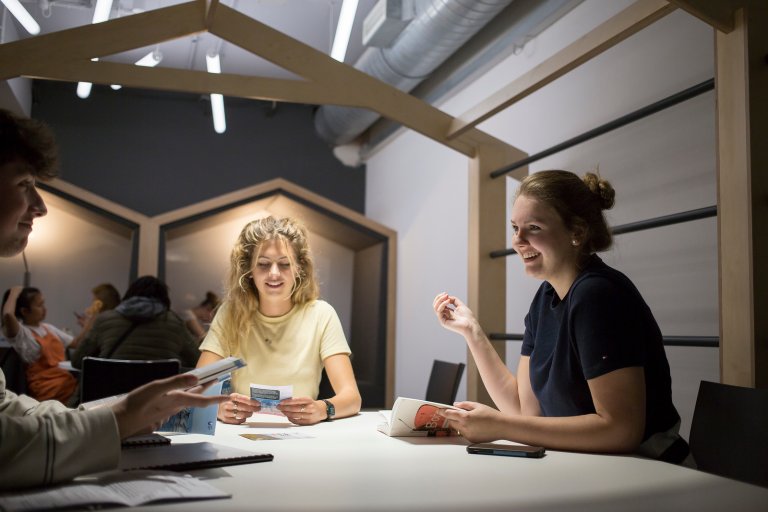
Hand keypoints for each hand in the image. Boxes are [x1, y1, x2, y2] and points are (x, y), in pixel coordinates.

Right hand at [111, 374, 226, 438]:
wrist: (120, 421)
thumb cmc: (137, 404)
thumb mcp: (156, 388)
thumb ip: (176, 382)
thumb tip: (196, 378)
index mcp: (177, 400)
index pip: (202, 400)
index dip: (217, 398)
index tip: (230, 397)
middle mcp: (176, 406)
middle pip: (197, 398)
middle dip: (209, 390)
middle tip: (218, 380)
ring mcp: (168, 409)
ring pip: (188, 399)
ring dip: (198, 391)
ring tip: (205, 382)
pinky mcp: (161, 409)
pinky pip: (179, 401)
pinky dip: (186, 394)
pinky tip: (183, 393)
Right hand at [217, 393, 260, 423]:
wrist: (216, 408)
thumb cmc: (229, 403)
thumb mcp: (235, 398)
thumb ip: (244, 399)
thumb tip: (256, 403)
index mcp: (231, 397)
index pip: (242, 398)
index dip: (251, 401)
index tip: (258, 403)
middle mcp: (227, 404)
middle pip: (242, 407)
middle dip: (252, 408)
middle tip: (258, 409)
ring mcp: (225, 412)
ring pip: (240, 414)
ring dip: (248, 414)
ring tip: (251, 413)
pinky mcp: (225, 419)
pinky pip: (236, 421)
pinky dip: (242, 419)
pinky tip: (244, 418)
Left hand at [277, 397, 323, 424]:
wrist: (323, 410)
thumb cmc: (311, 404)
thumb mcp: (307, 400)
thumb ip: (298, 401)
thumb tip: (285, 402)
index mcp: (309, 400)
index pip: (297, 400)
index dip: (288, 401)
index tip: (281, 402)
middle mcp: (310, 408)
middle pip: (295, 409)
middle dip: (285, 408)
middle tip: (278, 407)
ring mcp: (310, 415)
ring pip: (295, 415)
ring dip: (287, 413)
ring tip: (282, 411)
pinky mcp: (309, 422)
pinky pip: (298, 421)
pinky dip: (291, 419)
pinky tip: (287, 416)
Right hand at [433, 292, 479, 337]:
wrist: (471, 325)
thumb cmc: (467, 317)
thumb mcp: (460, 305)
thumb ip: (453, 300)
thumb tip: (446, 297)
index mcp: (448, 312)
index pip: (439, 304)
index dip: (441, 298)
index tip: (446, 293)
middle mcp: (444, 315)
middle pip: (435, 305)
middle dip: (439, 298)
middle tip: (445, 294)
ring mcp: (443, 319)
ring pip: (435, 307)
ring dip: (440, 300)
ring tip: (447, 297)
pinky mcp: (443, 321)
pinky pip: (439, 311)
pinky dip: (442, 304)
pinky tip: (448, 301)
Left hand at [439, 401, 503, 442]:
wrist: (502, 427)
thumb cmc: (491, 415)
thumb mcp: (477, 406)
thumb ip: (464, 405)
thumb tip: (455, 405)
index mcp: (465, 417)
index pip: (449, 414)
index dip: (443, 412)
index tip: (438, 410)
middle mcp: (465, 427)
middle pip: (451, 422)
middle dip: (452, 418)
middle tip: (456, 414)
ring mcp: (468, 435)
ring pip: (457, 429)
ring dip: (459, 424)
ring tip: (469, 420)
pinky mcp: (471, 440)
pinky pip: (464, 434)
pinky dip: (465, 430)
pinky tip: (474, 426)